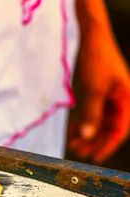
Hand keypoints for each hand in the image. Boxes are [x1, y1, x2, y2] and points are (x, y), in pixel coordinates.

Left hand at [68, 0, 129, 164]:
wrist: (92, 38)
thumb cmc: (97, 60)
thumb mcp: (93, 90)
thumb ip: (90, 114)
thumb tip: (86, 136)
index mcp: (127, 99)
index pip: (120, 130)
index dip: (107, 146)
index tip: (94, 158)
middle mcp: (122, 99)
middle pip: (110, 128)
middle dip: (95, 141)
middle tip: (78, 152)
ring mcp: (111, 95)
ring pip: (102, 121)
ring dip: (88, 133)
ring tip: (72, 144)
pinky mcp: (101, 91)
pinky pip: (95, 112)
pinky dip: (85, 122)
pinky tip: (73, 130)